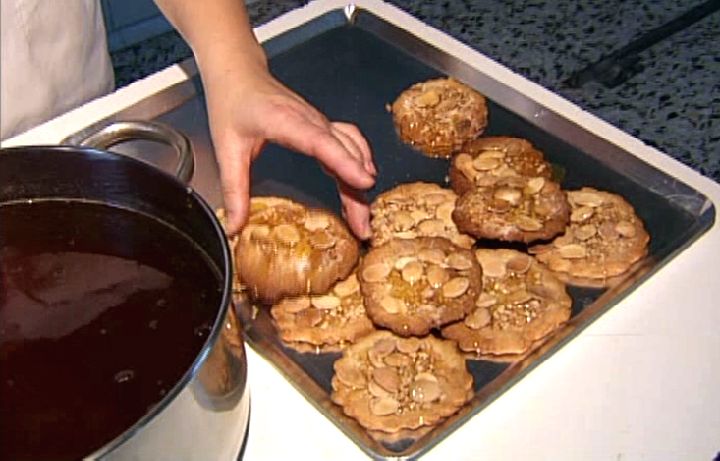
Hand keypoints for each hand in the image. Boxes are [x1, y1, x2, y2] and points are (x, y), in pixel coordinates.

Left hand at [202, 60, 376, 238]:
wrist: (238, 72)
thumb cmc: (232, 102)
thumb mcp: (227, 149)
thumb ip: (233, 189)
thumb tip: (235, 225)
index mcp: (286, 121)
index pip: (323, 143)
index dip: (345, 163)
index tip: (364, 182)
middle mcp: (310, 121)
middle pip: (346, 153)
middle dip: (358, 190)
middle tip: (363, 226)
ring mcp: (320, 123)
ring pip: (352, 150)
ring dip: (361, 181)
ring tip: (362, 216)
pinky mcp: (322, 127)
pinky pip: (349, 145)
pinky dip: (358, 165)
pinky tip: (359, 186)